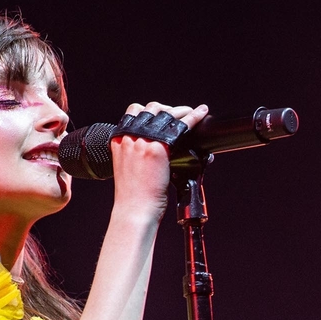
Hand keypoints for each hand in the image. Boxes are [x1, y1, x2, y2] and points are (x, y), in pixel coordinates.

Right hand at [110, 101, 209, 217]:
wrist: (134, 210)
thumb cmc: (134, 197)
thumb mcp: (129, 169)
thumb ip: (138, 154)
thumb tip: (157, 150)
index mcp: (119, 140)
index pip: (134, 112)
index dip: (150, 110)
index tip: (161, 114)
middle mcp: (130, 136)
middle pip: (151, 109)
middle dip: (166, 109)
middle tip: (178, 114)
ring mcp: (143, 140)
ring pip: (166, 115)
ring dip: (180, 110)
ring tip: (190, 112)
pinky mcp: (158, 148)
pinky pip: (180, 126)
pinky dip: (193, 117)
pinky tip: (201, 113)